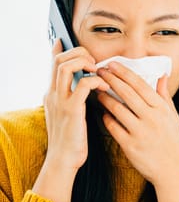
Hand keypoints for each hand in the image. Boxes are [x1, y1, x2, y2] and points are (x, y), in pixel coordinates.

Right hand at [33, 41, 109, 201]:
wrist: (64, 160)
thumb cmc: (72, 139)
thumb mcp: (70, 115)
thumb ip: (75, 99)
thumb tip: (88, 85)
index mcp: (53, 94)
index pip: (52, 65)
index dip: (58, 50)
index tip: (62, 40)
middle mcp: (53, 94)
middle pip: (59, 60)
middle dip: (78, 53)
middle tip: (93, 60)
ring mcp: (60, 101)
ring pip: (66, 67)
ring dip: (84, 62)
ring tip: (98, 69)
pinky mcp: (71, 110)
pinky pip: (83, 85)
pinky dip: (95, 80)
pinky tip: (103, 85)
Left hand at [96, 61, 178, 201]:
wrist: (173, 170)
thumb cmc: (174, 141)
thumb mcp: (174, 117)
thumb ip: (165, 95)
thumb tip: (162, 75)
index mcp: (161, 108)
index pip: (140, 84)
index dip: (124, 73)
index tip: (112, 64)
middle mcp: (151, 118)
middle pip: (127, 93)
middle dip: (111, 79)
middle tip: (98, 71)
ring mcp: (140, 132)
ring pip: (117, 109)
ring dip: (104, 98)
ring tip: (95, 90)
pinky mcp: (130, 146)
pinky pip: (113, 128)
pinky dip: (106, 118)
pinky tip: (101, 112)